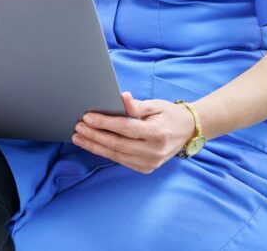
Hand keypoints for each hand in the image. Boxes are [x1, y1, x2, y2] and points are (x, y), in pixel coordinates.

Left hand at [71, 92, 198, 173]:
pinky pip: (122, 161)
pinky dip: (106, 153)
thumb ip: (136, 105)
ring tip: (80, 139)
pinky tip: (94, 146)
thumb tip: (121, 97)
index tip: (87, 117)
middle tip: (78, 129)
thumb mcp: (155, 105)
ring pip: (117, 156)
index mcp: (157, 133)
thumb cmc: (170, 114)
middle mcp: (154, 151)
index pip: (125, 128)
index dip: (104, 123)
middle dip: (95, 136)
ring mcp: (151, 162)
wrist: (188, 131)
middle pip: (117, 144)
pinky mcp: (147, 168)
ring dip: (96, 147)